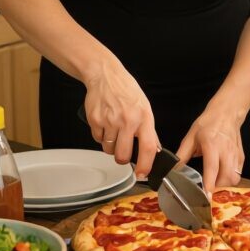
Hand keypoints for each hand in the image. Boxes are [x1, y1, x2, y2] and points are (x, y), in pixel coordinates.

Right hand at [83, 60, 159, 178]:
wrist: (106, 76)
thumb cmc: (126, 91)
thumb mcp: (144, 107)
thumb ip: (149, 130)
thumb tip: (154, 150)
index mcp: (143, 117)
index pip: (148, 147)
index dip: (146, 165)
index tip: (143, 174)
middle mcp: (127, 120)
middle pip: (122, 155)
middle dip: (122, 159)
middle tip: (124, 152)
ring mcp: (110, 121)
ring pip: (109, 149)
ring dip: (111, 146)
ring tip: (114, 130)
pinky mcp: (95, 120)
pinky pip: (97, 139)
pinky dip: (101, 136)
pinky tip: (105, 123)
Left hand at [176, 106, 243, 192]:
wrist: (227, 113)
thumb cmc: (208, 123)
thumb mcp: (191, 137)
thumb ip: (182, 155)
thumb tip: (173, 170)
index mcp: (212, 145)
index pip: (212, 168)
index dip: (209, 183)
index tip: (206, 196)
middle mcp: (226, 151)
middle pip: (227, 177)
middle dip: (217, 187)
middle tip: (207, 187)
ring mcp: (235, 154)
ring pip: (235, 177)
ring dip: (225, 184)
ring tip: (215, 181)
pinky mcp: (241, 156)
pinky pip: (238, 173)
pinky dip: (231, 178)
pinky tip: (222, 173)